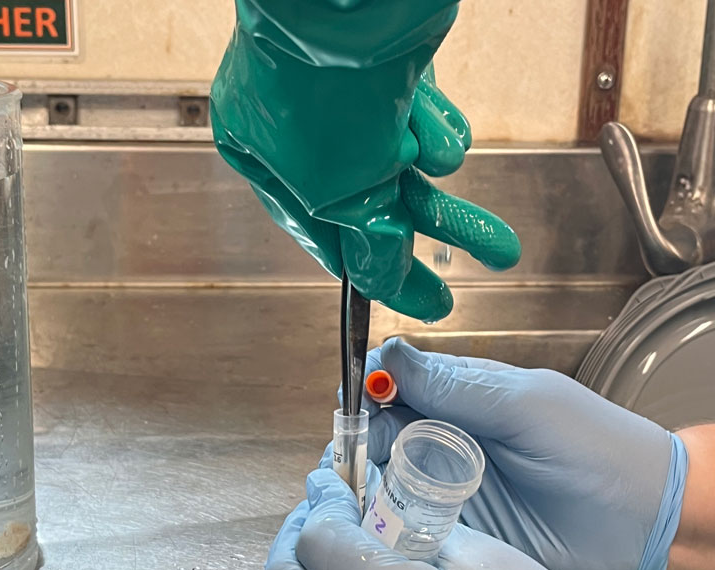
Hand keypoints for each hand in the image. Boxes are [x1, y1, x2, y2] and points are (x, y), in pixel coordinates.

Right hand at [210, 1, 520, 322]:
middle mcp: (303, 132)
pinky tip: (437, 133)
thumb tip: (383, 280)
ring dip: (454, 213)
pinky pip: (427, 122)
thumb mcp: (337, 196)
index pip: (324, 238)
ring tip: (499, 248)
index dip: (371, 274)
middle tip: (446, 295)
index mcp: (264, 161)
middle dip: (421, 253)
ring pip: (410, 173)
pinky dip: (439, 135)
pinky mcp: (394, 72)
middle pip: (372, 209)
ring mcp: (349, 101)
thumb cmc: (315, 90)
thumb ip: (365, 241)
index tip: (404, 301)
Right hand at [362, 338, 687, 569]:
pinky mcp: (448, 533)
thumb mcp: (522, 405)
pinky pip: (399, 524)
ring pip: (381, 478)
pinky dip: (377, 522)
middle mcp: (443, 440)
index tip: (355, 397)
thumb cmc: (591, 449)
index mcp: (460, 398)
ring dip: (361, 480)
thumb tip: (386, 353)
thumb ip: (454, 385)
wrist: (640, 525)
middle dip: (355, 437)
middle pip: (376, 431)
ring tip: (355, 491)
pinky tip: (369, 523)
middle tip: (351, 455)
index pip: (395, 382)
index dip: (368, 385)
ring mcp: (443, 488)